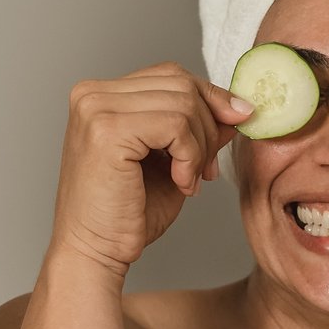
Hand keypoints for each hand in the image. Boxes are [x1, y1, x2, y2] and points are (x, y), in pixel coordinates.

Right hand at [49, 64, 253, 277]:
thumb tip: (236, 108)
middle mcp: (92, 94)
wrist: (95, 253)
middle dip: (208, 126)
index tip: (234, 125)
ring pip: (183, 103)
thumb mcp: (174, 162)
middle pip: (180, 83)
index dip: (209, 99)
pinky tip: (181, 182)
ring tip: (189, 180)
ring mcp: (96, 109)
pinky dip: (190, 155)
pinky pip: (175, 124)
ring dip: (200, 147)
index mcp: (101, 96)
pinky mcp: (107, 130)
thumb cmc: (127, 216)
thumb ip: (198, 131)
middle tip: (207, 169)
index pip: (171, 75)